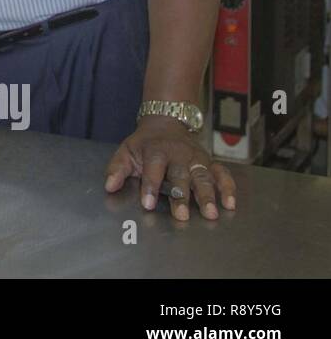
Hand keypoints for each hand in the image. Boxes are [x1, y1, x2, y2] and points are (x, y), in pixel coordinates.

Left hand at [104, 115, 236, 220]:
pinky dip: (228, 188)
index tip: (148, 204)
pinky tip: (230, 203)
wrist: (166, 123)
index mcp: (156, 151)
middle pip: (181, 176)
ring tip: (210, 213)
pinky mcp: (210, 162)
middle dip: (182, 196)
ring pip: (203, 176)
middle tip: (182, 215)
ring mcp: (196, 158)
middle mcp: (178, 154)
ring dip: (207, 195)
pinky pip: (223, 174)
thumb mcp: (126, 150)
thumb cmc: (145, 143)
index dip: (150, 186)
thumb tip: (109, 186)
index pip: (153, 168)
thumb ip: (117, 168)